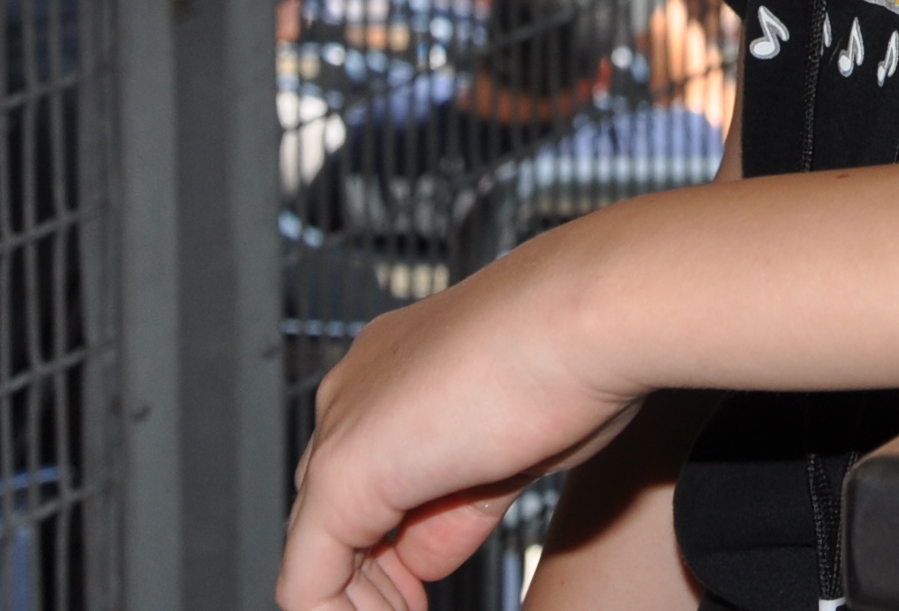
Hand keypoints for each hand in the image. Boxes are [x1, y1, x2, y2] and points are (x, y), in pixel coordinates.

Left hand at [276, 229, 642, 610]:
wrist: (590, 316)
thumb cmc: (581, 356)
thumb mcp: (512, 447)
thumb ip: (460, 500)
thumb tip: (428, 555)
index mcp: (398, 367)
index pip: (374, 477)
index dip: (399, 548)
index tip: (430, 584)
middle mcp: (357, 391)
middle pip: (337, 515)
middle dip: (377, 580)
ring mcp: (342, 430)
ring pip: (317, 552)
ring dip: (364, 606)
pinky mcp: (340, 477)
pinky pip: (308, 582)